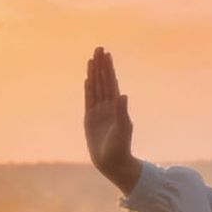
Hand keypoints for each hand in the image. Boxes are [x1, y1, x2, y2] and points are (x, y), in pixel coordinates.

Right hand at [84, 47, 142, 191]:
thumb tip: (123, 94)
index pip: (111, 82)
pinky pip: (89, 100)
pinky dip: (89, 88)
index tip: (106, 54)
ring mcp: (99, 112)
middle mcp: (108, 106)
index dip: (108, 68)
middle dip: (101, 65)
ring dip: (94, 73)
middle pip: (103, 81)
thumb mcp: (122, 129)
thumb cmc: (121, 147)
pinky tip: (88, 78)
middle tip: (99, 48)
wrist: (113, 163)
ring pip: (96, 87)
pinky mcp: (90, 119)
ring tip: (92, 59)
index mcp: (116, 106)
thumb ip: (121, 112)